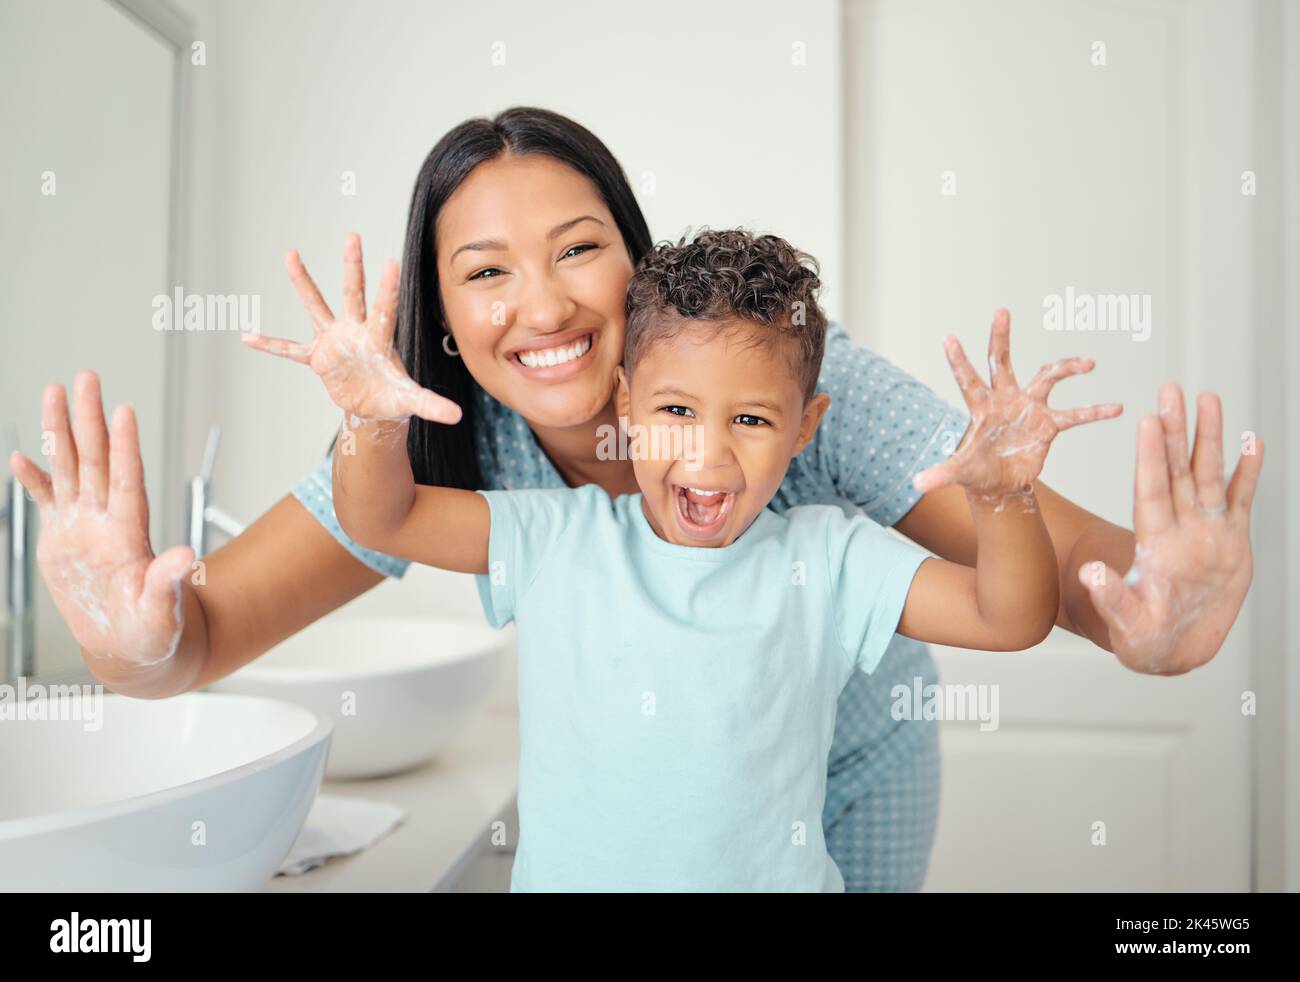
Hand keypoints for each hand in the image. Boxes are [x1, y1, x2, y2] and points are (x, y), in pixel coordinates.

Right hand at [7, 373, 194, 666]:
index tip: (124, 410)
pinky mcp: (61, 540)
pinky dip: (33, 480)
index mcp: (130, 534)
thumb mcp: (162, 611)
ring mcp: (82, 526)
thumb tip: (187, 556)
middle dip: (89, 418)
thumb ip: (168, 582)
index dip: (124, 446)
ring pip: (69, 468)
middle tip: (86, 376)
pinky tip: (19, 455)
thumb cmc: (153, 632)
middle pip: (96, 459)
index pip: (126, 479)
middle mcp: (106, 520)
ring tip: (53, 392)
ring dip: (60, 432)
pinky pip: (45, 502)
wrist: (130, 645)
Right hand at [243, 233, 461, 424]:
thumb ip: (432, 405)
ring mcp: (335, 341)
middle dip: (353, 266)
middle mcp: (357, 332)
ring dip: (303, 282)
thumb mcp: (412, 401)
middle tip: (353, 234)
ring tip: (290, 253)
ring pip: (317, 306)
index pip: (385, 309)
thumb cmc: (394, 398)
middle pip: (354, 293)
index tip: (391, 261)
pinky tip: (249, 337)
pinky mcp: (319, 358)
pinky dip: (271, 346)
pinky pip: (290, 350)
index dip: (388, 288)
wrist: (374, 407)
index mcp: (380, 339)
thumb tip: (457, 417)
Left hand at [914, 309, 1122, 499]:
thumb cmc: (977, 471)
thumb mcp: (960, 472)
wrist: (1000, 483)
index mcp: (981, 407)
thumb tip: (917, 484)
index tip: (947, 337)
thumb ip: (941, 474)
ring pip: (1047, 377)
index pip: (968, 380)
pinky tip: (1116, 408)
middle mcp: (1005, 399)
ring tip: (1089, 363)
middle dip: (1001, 337)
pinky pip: (1075, 415)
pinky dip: (1094, 411)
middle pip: (1002, 361)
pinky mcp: (1048, 424)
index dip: (959, 361)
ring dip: (1067, 367)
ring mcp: (1028, 407)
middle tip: (1001, 310)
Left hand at [1077, 384, 1261, 674]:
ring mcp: (1207, 532)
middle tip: (1170, 387)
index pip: (1151, 489)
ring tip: (1208, 397)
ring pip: (1208, 474)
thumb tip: (1091, 574)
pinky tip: (1252, 441)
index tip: (1146, 420)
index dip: (1151, 456)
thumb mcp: (1125, 621)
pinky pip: (1240, 500)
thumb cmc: (1142, 639)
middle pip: (1178, 470)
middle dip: (1175, 430)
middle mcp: (1179, 528)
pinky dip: (1247, 472)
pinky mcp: (1232, 543)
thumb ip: (1112, 597)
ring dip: (1209, 438)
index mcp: (1153, 543)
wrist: (1173, 651)